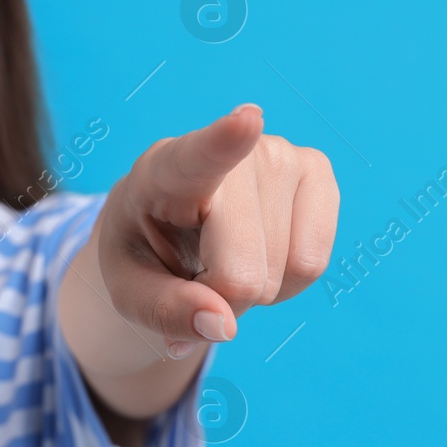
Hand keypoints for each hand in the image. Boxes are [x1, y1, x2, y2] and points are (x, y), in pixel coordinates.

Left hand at [95, 103, 338, 356]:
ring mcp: (281, 155)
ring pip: (285, 272)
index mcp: (166, 169)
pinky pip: (313, 264)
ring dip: (255, 292)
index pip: (201, 155)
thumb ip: (165, 313)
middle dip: (223, 299)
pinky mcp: (317, 171)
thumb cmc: (145, 253)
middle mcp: (232, 152)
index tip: (248, 120)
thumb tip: (224, 326)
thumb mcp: (129, 292)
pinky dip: (287, 283)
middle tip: (196, 275)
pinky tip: (261, 254)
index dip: (227, 141)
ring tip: (225, 257)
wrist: (169, 227)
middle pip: (244, 272)